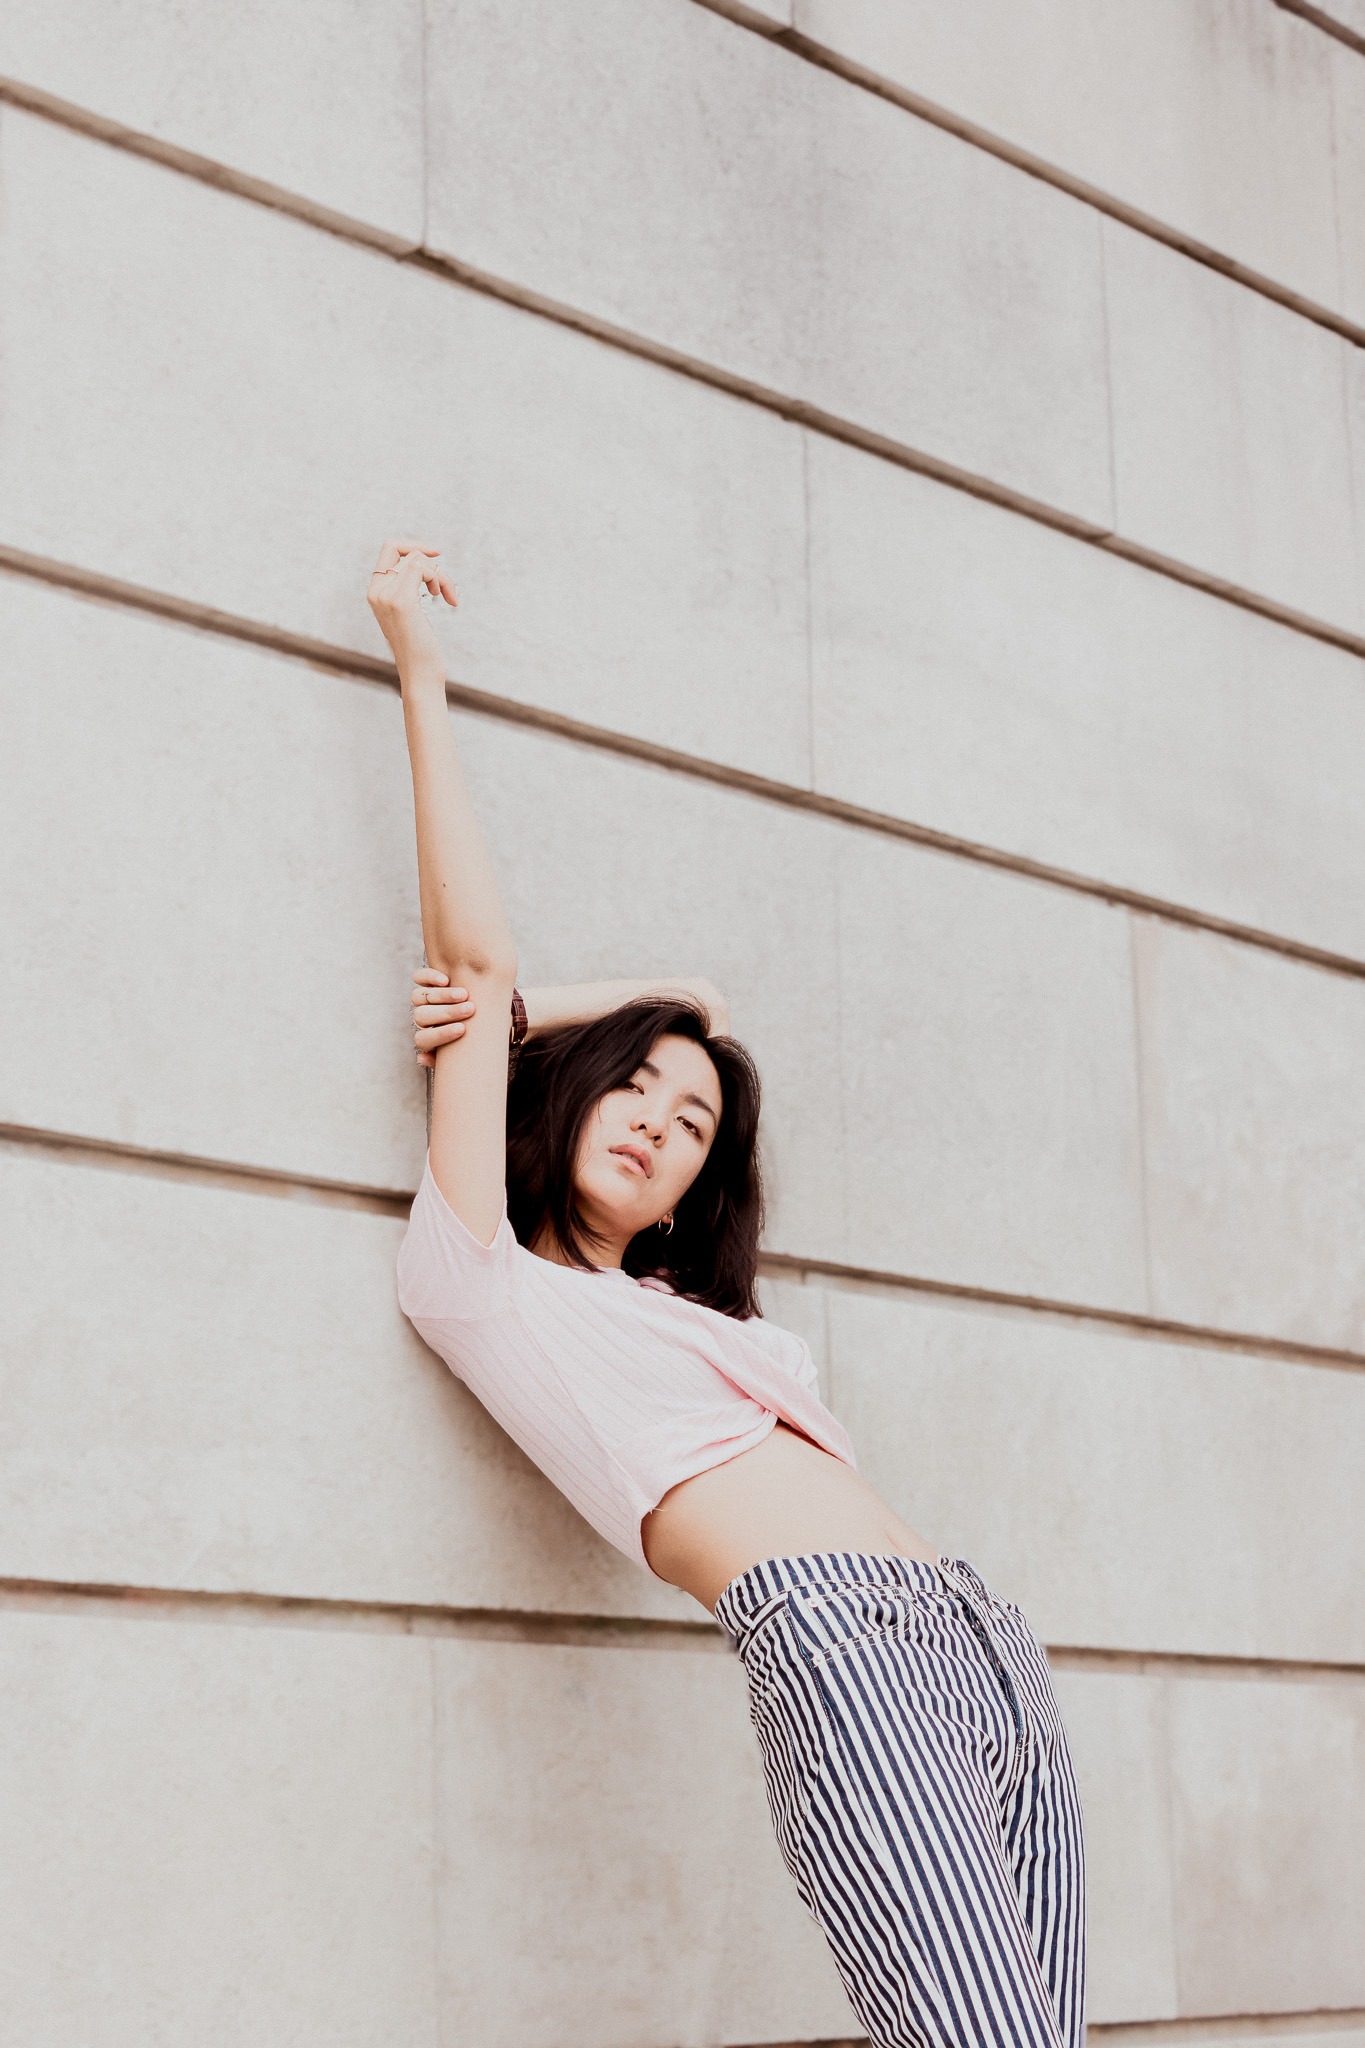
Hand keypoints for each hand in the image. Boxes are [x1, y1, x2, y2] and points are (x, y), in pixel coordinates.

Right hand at [367, 537, 458, 680]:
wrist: (420, 674)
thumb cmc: (420, 647)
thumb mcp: (410, 612)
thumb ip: (407, 586)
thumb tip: (425, 559)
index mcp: (375, 592)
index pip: (389, 549)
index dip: (414, 545)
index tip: (436, 554)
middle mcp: (376, 591)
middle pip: (406, 552)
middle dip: (432, 565)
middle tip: (442, 588)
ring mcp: (386, 595)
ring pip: (417, 559)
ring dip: (440, 575)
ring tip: (445, 596)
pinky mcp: (401, 601)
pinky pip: (422, 568)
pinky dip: (440, 578)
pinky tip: (448, 599)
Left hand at [411, 967, 476, 1068]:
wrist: (481, 1012)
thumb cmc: (476, 1036)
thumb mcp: (468, 1050)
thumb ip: (452, 1059)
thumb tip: (421, 1058)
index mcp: (427, 1040)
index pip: (423, 1039)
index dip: (440, 1034)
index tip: (462, 1029)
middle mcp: (422, 1019)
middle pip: (422, 1016)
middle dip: (447, 1013)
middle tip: (470, 1009)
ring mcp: (422, 1000)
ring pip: (420, 997)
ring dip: (442, 996)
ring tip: (464, 994)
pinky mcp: (426, 981)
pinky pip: (419, 977)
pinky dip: (430, 977)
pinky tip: (446, 980)